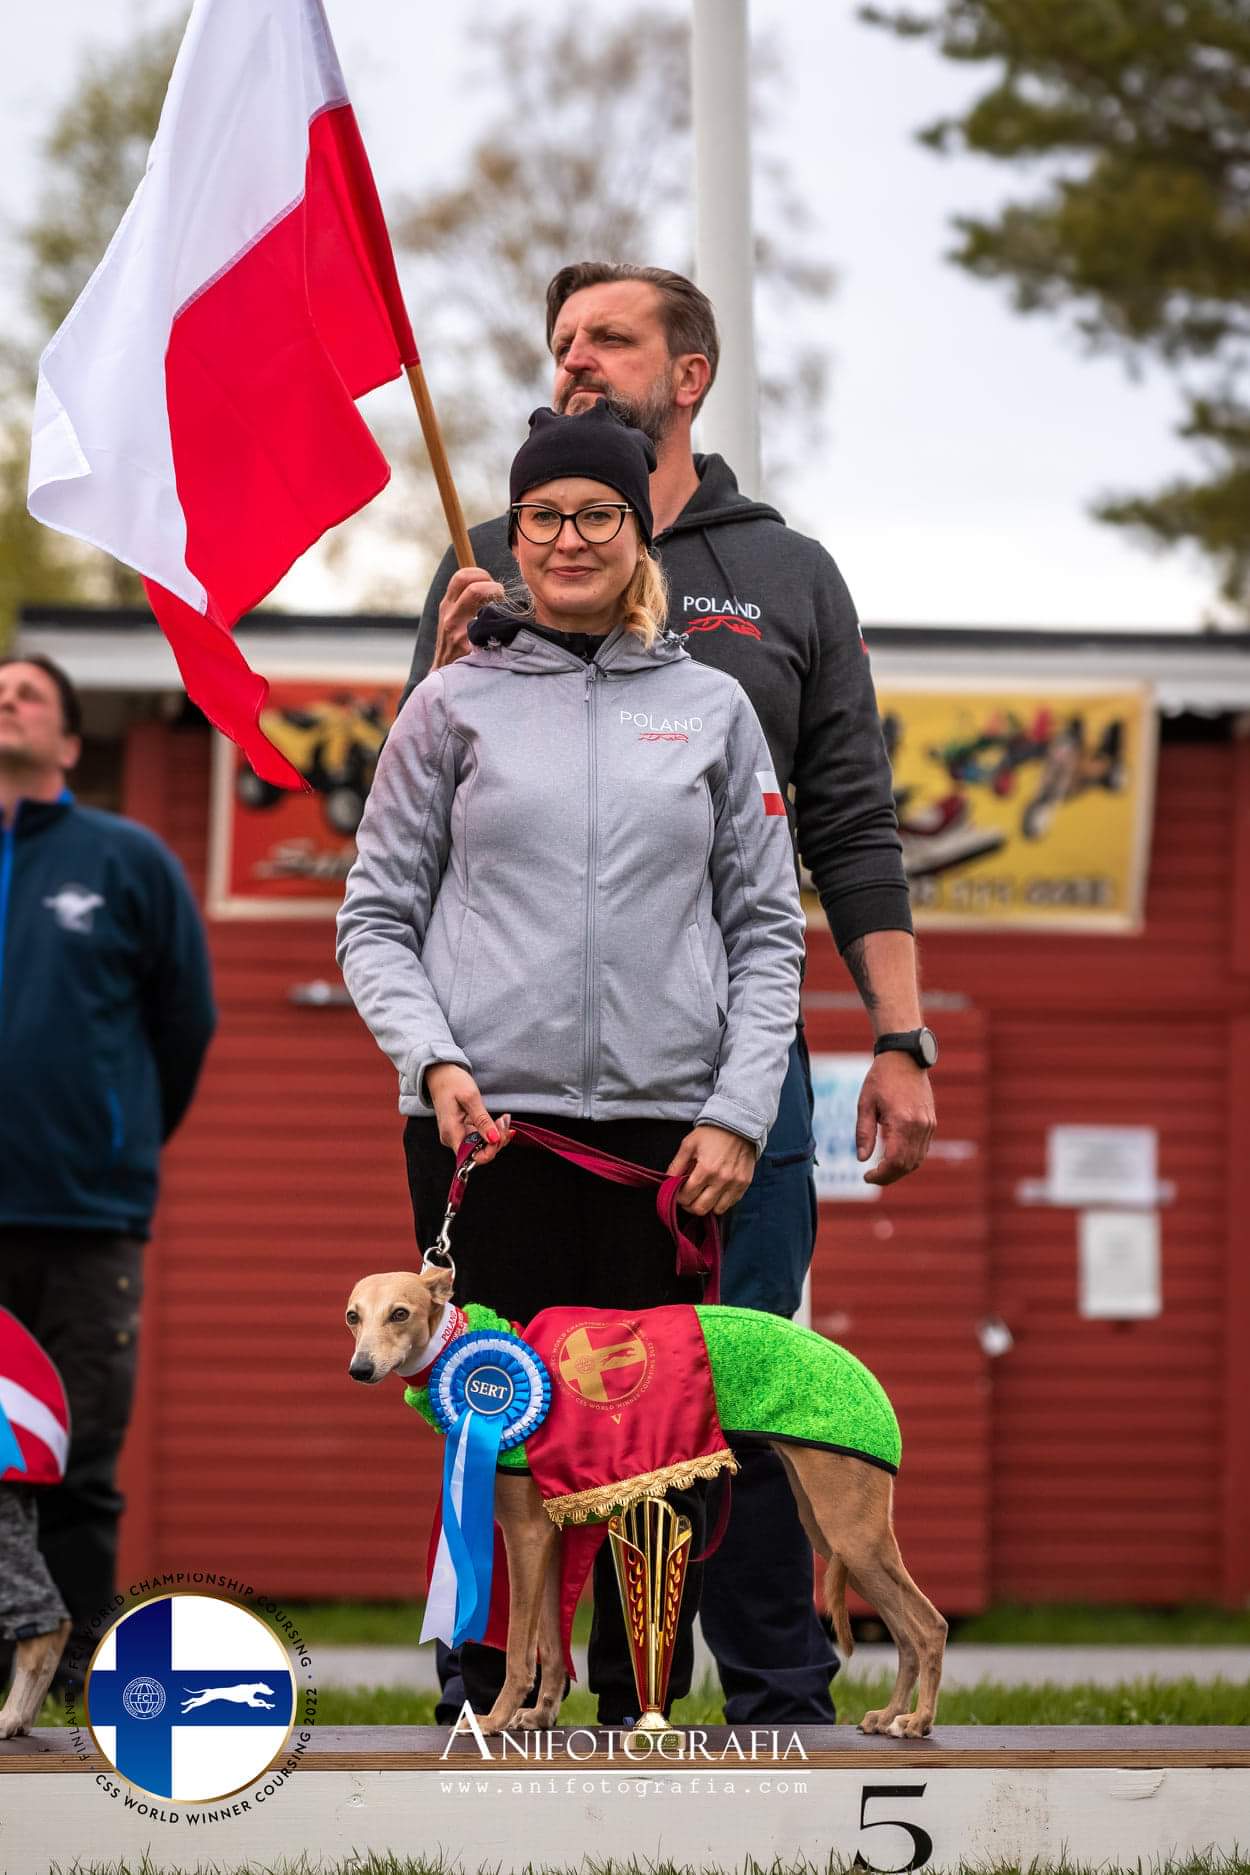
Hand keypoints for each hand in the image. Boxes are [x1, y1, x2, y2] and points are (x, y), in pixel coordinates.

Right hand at [424, 1064, 511, 1165]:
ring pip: (482, 1146)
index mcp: (451, 1133)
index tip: (500, 1135)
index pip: (471, 1157)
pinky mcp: (462, 1131)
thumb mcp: (471, 1098)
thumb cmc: (452, 1082)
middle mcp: (452, 1138)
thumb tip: (494, 1139)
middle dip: (497, 1141)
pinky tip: (499, 1121)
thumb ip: (483, 1120)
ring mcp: (457, 1136)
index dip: (489, 1151)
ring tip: (503, 1119)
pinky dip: (492, 1132)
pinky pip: (480, 1138)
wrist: (441, 1074)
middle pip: (479, 1153)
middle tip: (504, 1121)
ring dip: (497, 1136)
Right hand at [432, 566, 505, 669]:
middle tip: (501, 596)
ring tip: (503, 614)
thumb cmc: (455, 642)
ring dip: (500, 605)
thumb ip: (466, 599)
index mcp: (447, 605)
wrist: (445, 673)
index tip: (491, 583)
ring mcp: (459, 632)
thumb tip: (489, 584)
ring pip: (485, 606)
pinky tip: (504, 632)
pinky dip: (502, 626)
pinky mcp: (469, 647)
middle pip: (473, 586)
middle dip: (493, 587)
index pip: (462, 576)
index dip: (481, 574)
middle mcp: (450, 615)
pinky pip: (491, 629)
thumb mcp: (454, 616)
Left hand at [666, 1124, 755, 1216]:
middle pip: (700, 1208)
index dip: (679, 1198)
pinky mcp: (744, 1184)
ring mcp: (735, 1183)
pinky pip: (731, 1203)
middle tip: (688, 1197)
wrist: (738, 1125)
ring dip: (707, 1206)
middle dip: (690, 1205)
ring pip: (717, 1210)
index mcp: (705, 1169)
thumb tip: (667, 1182)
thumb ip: (676, 1165)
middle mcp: (721, 1179)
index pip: (687, 1197)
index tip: (679, 1193)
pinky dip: (721, 1202)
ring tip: (703, 1195)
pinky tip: (716, 1192)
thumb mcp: (688, 1145)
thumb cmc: (711, 1134)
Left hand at [856, 1053, 935, 1185]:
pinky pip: (922, 1150)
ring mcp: (928, 1125)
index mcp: (902, 1121)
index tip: (866, 1177)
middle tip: (872, 1177)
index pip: (894, 1161)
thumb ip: (864, 1133)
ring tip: (881, 1170)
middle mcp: (919, 1126)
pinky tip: (894, 1158)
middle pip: (907, 1165)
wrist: (905, 1058)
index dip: (881, 1175)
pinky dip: (909, 1160)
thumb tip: (862, 1159)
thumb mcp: (865, 1104)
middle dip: (889, 1176)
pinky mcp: (931, 1123)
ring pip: (917, 1160)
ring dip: (899, 1170)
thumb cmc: (881, 1078)